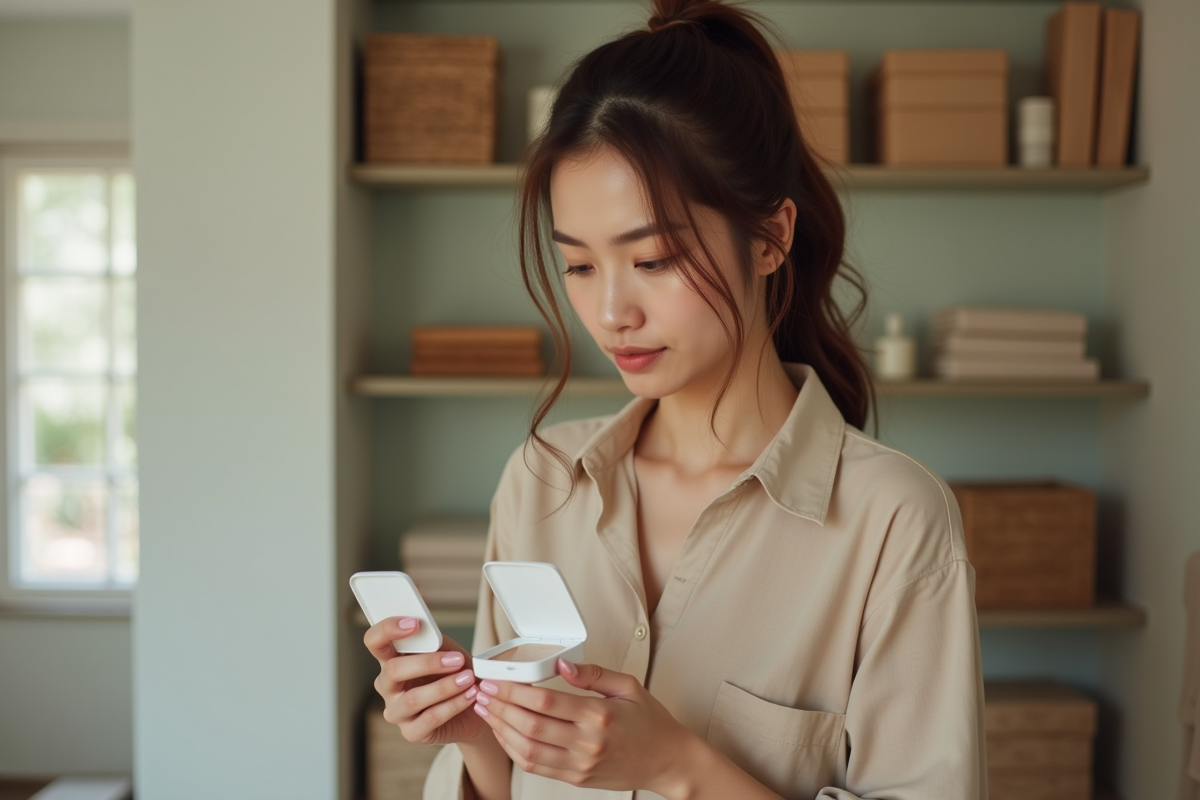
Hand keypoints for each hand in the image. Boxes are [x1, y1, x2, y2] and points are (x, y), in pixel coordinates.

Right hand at [364, 616, 485, 745]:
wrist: (475, 703)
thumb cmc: (454, 671)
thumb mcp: (445, 647)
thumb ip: (431, 633)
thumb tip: (422, 601)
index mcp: (390, 659)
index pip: (374, 641)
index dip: (388, 629)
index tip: (414, 622)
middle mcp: (388, 686)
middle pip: (394, 670)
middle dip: (428, 663)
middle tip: (457, 659)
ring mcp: (397, 711)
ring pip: (414, 699)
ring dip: (445, 687)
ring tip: (468, 678)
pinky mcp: (412, 732)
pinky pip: (429, 719)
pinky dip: (453, 705)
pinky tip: (470, 695)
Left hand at [471, 658, 698, 795]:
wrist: (668, 761)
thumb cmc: (651, 722)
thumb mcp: (628, 686)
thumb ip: (593, 674)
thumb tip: (561, 664)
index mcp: (600, 715)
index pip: (546, 702)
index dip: (514, 691)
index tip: (496, 680)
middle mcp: (588, 743)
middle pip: (530, 726)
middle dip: (500, 708)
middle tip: (482, 693)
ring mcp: (581, 765)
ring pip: (528, 750)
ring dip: (502, 730)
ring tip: (487, 712)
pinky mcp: (577, 779)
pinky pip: (537, 767)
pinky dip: (515, 751)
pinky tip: (505, 733)